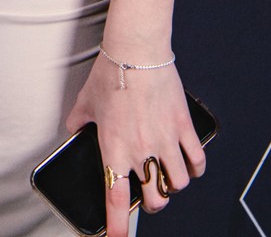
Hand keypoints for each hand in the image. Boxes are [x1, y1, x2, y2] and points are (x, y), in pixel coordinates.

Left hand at [63, 54, 205, 235]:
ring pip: (178, 184)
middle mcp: (142, 151)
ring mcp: (166, 141)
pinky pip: (196, 160)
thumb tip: (73, 129)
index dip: (118, 225)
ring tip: (167, 181)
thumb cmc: (111, 74)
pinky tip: (189, 167)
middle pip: (154, 198)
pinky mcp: (183, 128)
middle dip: (151, 205)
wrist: (137, 52)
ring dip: (172, 188)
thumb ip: (78, 122)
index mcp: (115, 149)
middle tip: (148, 199)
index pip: (116, 198)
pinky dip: (195, 169)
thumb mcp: (85, 102)